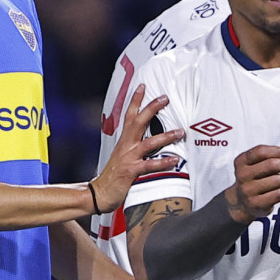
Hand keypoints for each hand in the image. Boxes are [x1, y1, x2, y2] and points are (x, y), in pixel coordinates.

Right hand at [91, 86, 183, 213]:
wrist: (99, 193)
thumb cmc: (113, 176)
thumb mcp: (123, 157)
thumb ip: (134, 148)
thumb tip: (148, 140)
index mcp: (123, 141)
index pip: (129, 116)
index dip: (135, 101)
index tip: (142, 86)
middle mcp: (125, 146)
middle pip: (138, 122)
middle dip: (151, 108)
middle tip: (165, 98)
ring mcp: (128, 158)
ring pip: (148, 142)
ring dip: (165, 136)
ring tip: (180, 131)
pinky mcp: (131, 171)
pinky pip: (149, 165)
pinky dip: (162, 162)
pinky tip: (174, 159)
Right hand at [224, 145, 279, 222]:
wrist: (242, 201)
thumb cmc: (254, 177)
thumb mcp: (254, 163)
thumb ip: (266, 155)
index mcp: (241, 162)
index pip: (261, 151)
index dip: (276, 151)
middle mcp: (242, 176)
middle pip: (271, 165)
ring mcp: (248, 191)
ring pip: (278, 180)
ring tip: (278, 182)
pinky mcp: (257, 204)